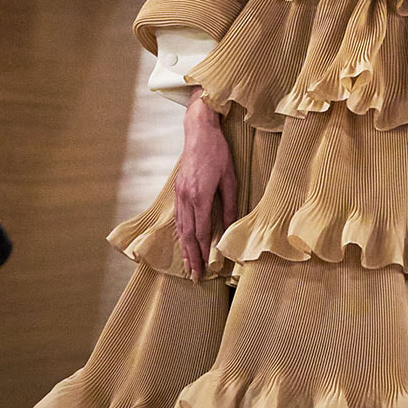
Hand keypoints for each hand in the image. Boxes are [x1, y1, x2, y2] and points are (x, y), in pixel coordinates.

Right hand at [173, 93, 237, 280]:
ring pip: (180, 227)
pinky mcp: (177, 189)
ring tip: (188, 264)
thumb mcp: (230, 179)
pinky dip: (180, 233)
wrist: (199, 130)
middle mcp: (185, 197)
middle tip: (195, 276)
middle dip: (191, 257)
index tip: (206, 269)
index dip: (203, 253)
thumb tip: (231, 228)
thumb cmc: (218, 152)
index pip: (201, 232)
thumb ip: (230, 205)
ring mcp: (179, 193)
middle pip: (187, 235)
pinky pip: (178, 217)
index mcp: (199, 196)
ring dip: (184, 248)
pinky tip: (183, 241)